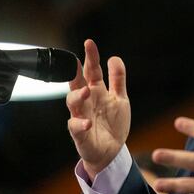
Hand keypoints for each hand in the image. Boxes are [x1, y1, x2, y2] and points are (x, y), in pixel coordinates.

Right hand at [66, 39, 130, 179]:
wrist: (111, 151)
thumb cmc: (113, 123)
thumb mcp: (120, 98)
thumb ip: (117, 79)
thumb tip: (114, 58)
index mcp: (96, 91)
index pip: (92, 70)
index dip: (91, 57)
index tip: (89, 43)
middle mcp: (86, 101)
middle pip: (78, 83)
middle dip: (76, 72)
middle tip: (78, 62)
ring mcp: (81, 116)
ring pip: (73, 103)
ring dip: (78, 96)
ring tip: (87, 90)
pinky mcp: (80, 133)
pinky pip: (76, 127)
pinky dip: (81, 124)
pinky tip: (88, 122)